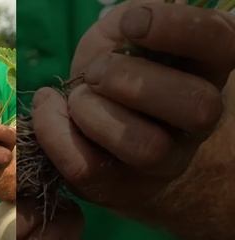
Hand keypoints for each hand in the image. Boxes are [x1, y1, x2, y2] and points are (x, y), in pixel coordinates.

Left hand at [33, 1, 233, 219]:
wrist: (94, 125)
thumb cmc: (114, 70)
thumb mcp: (122, 35)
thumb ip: (130, 22)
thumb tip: (132, 23)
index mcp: (205, 68)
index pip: (220, 44)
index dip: (178, 29)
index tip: (133, 24)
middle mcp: (198, 120)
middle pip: (197, 107)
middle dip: (132, 82)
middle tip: (97, 73)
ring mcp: (165, 161)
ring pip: (146, 147)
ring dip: (94, 113)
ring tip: (76, 98)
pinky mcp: (120, 188)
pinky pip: (87, 168)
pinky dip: (55, 134)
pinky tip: (50, 110)